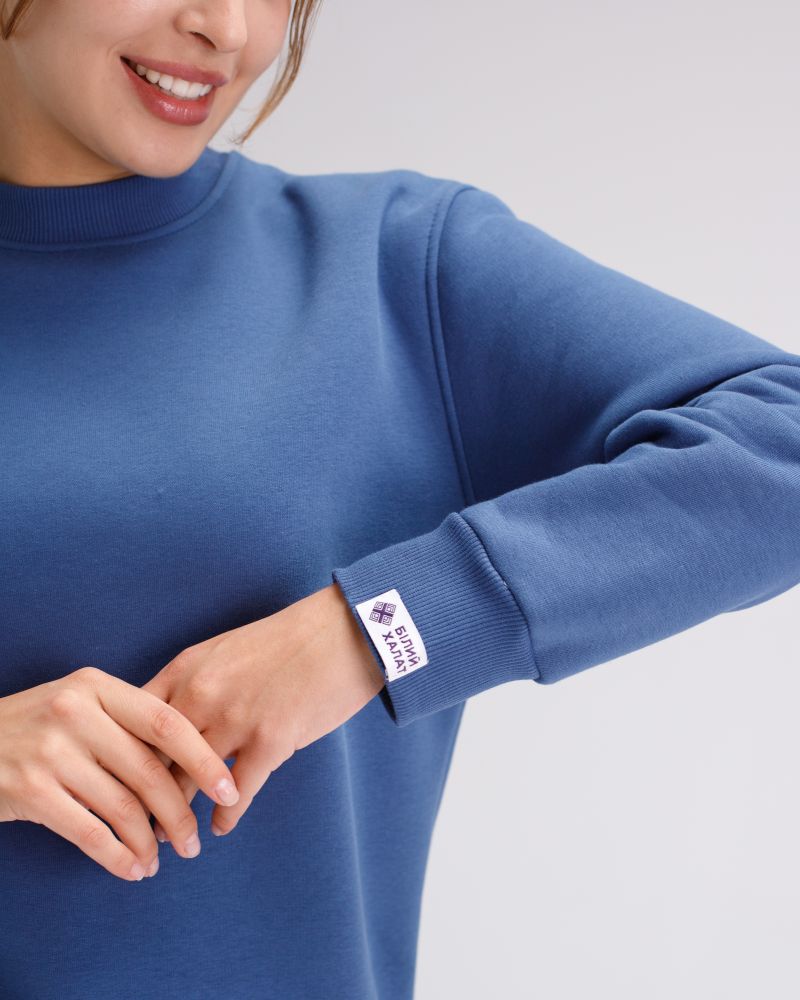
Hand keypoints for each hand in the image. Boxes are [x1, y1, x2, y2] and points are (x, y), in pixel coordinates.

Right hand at [0, 667, 239, 881]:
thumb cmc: (36, 726)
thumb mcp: (78, 703)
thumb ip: (125, 720)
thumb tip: (191, 761)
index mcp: (97, 686)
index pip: (166, 723)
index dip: (203, 759)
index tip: (228, 787)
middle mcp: (76, 713)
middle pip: (149, 771)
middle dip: (180, 812)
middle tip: (195, 840)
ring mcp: (52, 753)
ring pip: (123, 807)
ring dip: (150, 841)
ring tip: (164, 860)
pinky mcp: (32, 792)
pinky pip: (91, 834)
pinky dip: (119, 857)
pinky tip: (133, 869)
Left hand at [140, 583, 384, 840]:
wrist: (342, 631)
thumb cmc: (287, 640)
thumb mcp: (226, 651)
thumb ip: (194, 684)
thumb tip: (171, 723)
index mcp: (185, 669)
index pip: (132, 723)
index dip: (120, 759)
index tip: (116, 785)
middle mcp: (200, 695)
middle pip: (152, 759)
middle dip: (140, 799)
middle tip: (134, 825)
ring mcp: (234, 720)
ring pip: (187, 784)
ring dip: (177, 819)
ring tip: (170, 839)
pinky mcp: (270, 742)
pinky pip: (235, 794)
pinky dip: (224, 816)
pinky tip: (219, 827)